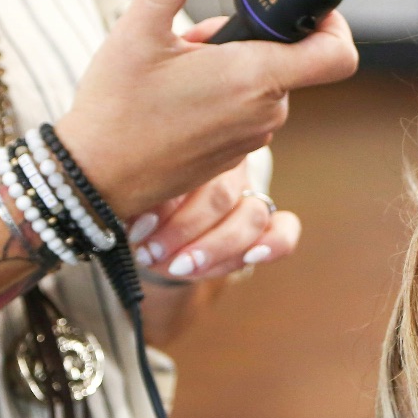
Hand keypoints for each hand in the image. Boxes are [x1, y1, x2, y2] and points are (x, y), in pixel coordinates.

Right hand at [54, 0, 358, 217]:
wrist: (96, 178)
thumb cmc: (116, 109)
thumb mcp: (137, 31)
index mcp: (253, 78)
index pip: (337, 55)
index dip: (334, 26)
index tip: (307, 11)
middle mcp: (265, 112)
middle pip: (287, 61)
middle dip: (251, 41)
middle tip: (198, 41)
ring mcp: (253, 138)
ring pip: (264, 86)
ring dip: (233, 69)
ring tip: (181, 70)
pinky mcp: (237, 156)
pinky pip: (248, 113)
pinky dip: (225, 97)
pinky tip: (180, 98)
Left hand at [127, 160, 300, 281]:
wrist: (156, 225)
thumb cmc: (140, 205)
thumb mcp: (132, 198)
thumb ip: (135, 203)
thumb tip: (137, 222)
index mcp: (193, 149)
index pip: (190, 172)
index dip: (164, 205)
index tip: (136, 231)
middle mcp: (229, 167)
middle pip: (221, 196)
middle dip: (184, 232)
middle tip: (150, 253)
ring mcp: (251, 196)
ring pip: (252, 216)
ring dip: (214, 248)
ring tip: (178, 267)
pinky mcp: (267, 226)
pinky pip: (285, 231)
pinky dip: (274, 245)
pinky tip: (252, 257)